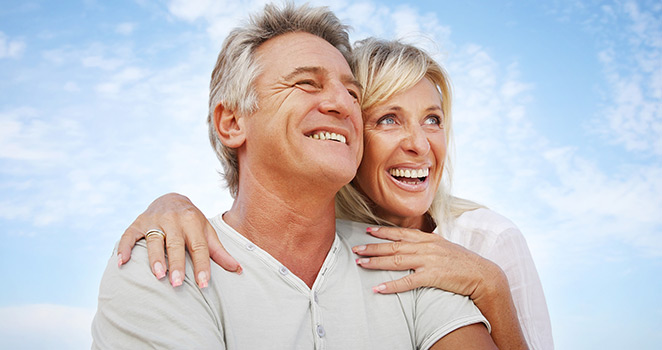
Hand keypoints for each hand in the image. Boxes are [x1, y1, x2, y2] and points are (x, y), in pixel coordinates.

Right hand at [117, 193, 241, 287]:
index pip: (199, 246)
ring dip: (154, 258)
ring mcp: (154, 220)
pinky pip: (128, 236)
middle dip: (176, 263)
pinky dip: (124, 248)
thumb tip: (238, 270)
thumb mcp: (207, 232)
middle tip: (177, 283)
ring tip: (157, 275)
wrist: (171, 198)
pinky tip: (121, 263)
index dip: (202, 265)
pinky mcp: (137, 223)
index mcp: (193, 222)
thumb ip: (219, 252)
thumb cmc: (192, 222)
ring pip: (154, 240)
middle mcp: (173, 220)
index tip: (203, 284)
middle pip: (175, 244)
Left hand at [352, 226, 501, 297]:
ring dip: (377, 262)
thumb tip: (413, 244)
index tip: (368, 231)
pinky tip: (379, 288)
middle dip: (373, 247)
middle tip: (356, 249)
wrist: (483, 275)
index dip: (383, 232)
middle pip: (394, 246)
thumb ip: (428, 245)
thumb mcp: (444, 247)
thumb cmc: (463, 263)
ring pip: (396, 260)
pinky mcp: (432, 276)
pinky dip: (392, 285)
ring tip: (361, 264)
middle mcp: (426, 247)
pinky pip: (408, 282)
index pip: (401, 233)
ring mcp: (429, 261)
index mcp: (429, 238)